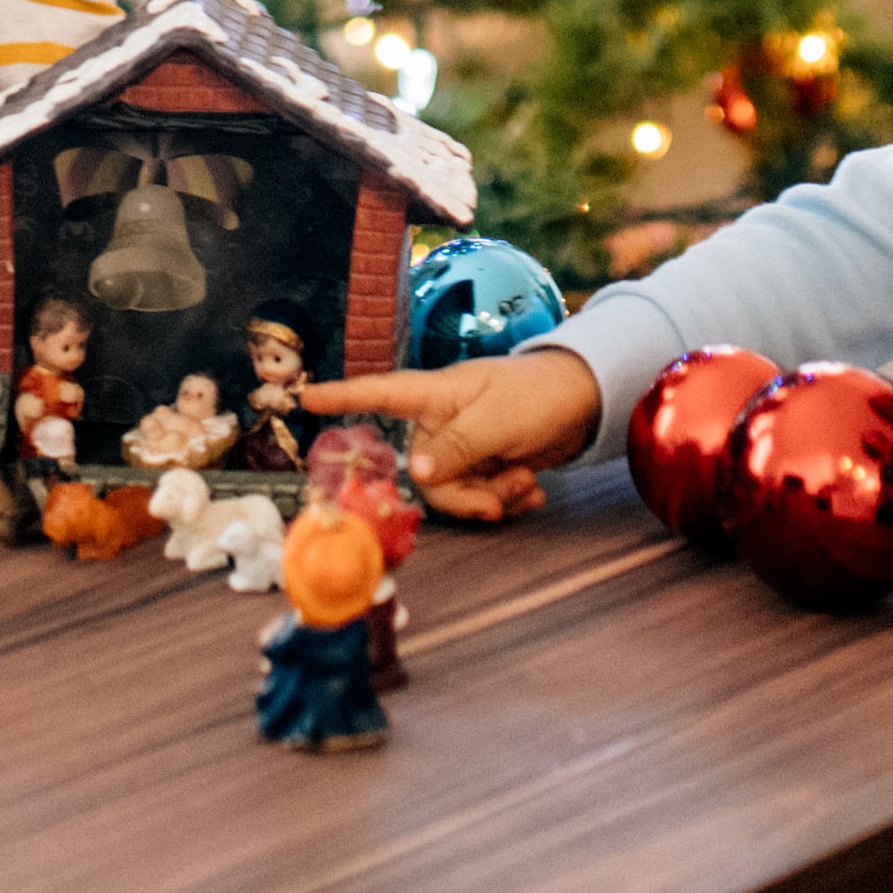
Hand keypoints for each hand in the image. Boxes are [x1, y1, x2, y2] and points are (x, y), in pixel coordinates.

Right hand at [295, 350, 601, 520]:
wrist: (587, 400)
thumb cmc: (537, 395)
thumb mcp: (496, 422)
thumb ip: (455, 448)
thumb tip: (416, 474)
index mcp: (437, 396)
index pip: (380, 393)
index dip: (342, 397)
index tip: (305, 399)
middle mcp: (443, 420)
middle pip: (423, 472)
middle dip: (463, 493)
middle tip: (502, 493)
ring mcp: (466, 443)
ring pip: (453, 490)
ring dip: (490, 497)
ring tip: (525, 484)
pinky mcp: (488, 462)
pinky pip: (478, 494)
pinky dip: (504, 499)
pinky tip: (532, 492)